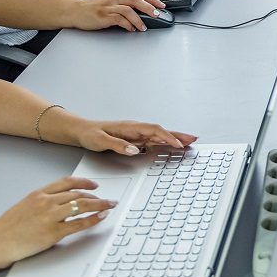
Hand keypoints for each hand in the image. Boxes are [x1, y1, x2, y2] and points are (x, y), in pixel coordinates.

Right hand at [0, 176, 115, 266]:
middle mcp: (46, 202)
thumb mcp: (23, 206)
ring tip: (109, 206)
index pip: (67, 182)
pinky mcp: (53, 232)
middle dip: (96, 195)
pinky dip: (92, 219)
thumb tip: (58, 203)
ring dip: (99, 204)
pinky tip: (100, 217)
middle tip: (106, 199)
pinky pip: (79, 223)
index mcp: (38, 194)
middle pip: (78, 193)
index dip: (84, 182)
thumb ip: (41, 202)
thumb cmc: (6, 228)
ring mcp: (50, 216)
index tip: (94, 184)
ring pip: (82, 205)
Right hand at [70, 0, 165, 31]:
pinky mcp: (103, 16)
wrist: (76, 11)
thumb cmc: (95, 9)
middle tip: (158, 15)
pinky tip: (131, 29)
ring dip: (138, 19)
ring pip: (128, 9)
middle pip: (136, 0)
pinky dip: (126, 24)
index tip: (163, 5)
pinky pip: (118, 19)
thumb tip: (143, 14)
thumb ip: (126, 7)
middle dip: (149, 7)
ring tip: (144, 27)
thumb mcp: (112, 4)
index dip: (152, 0)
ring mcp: (109, 7)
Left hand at [76, 120, 198, 154]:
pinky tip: (171, 147)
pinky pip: (153, 141)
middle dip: (178, 135)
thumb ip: (118, 145)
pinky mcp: (134, 140)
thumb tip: (135, 150)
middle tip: (194, 139)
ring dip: (174, 139)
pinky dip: (165, 143)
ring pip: (159, 136)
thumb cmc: (90, 134)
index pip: (154, 131)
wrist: (82, 131)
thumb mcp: (100, 140)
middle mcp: (136, 129)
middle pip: (161, 131)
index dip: (167, 137)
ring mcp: (136, 135)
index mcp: (130, 127)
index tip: (178, 144)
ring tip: (189, 142)